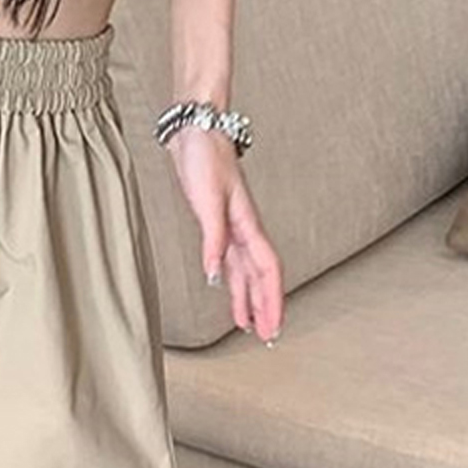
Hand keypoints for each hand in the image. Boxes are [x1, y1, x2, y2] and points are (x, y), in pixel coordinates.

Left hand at [163, 126, 284, 343]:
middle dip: (265, 306)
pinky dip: (231, 277)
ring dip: (248, 296)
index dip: (271, 299)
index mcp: (247, 224)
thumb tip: (213, 275)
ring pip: (245, 269)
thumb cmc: (204, 157)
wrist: (194, 130)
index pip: (266, 269)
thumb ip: (212, 237)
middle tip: (267, 336)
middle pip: (260, 275)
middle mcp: (243, 228)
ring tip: (249, 323)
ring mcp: (231, 224)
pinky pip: (230, 257)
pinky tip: (225, 286)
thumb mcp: (206, 198)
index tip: (273, 327)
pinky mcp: (216, 219)